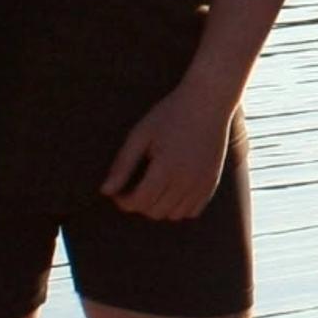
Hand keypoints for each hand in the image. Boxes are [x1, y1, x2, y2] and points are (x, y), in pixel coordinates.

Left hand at [104, 75, 239, 219]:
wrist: (209, 102)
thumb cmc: (170, 115)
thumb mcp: (141, 135)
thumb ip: (123, 165)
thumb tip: (105, 191)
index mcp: (165, 169)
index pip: (138, 202)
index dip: (122, 201)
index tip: (117, 190)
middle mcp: (186, 181)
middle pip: (155, 212)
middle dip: (138, 204)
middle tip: (132, 187)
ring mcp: (202, 183)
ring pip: (174, 215)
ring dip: (159, 208)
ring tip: (152, 189)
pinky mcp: (212, 182)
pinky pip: (193, 211)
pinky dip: (179, 208)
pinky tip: (171, 191)